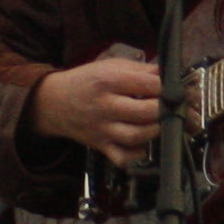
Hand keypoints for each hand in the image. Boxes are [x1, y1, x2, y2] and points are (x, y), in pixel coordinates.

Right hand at [32, 45, 161, 166]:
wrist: (53, 102)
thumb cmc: (86, 81)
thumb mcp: (111, 66)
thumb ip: (141, 70)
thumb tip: (170, 74)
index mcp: (108, 81)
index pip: (150, 84)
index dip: (166, 86)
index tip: (169, 88)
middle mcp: (105, 106)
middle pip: (146, 111)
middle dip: (163, 108)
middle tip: (166, 106)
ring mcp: (102, 128)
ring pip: (136, 136)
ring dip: (154, 130)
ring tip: (156, 122)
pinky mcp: (101, 145)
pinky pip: (122, 157)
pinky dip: (136, 155)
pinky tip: (142, 145)